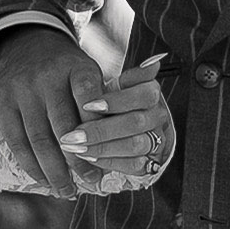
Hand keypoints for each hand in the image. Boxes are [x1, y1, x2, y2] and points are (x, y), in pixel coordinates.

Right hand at [0, 28, 163, 198]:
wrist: (26, 46)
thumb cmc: (70, 70)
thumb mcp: (95, 70)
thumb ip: (123, 82)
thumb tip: (158, 69)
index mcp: (77, 67)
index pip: (91, 97)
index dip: (98, 127)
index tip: (106, 153)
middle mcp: (47, 77)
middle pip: (65, 126)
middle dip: (79, 160)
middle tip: (92, 181)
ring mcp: (21, 91)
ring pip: (40, 139)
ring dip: (55, 171)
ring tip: (68, 191)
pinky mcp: (2, 104)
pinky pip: (18, 143)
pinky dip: (32, 166)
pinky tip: (45, 181)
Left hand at [71, 61, 172, 192]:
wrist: (115, 123)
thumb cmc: (111, 102)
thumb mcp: (116, 85)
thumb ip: (132, 76)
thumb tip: (155, 63)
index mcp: (151, 93)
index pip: (143, 95)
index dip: (116, 101)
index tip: (87, 106)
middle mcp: (157, 116)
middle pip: (136, 123)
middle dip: (101, 130)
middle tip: (72, 135)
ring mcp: (156, 139)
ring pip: (135, 145)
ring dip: (102, 148)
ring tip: (76, 149)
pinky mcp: (151, 160)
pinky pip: (135, 165)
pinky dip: (111, 162)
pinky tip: (90, 158)